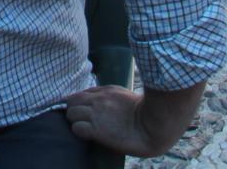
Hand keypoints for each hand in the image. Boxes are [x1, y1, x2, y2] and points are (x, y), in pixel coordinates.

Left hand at [61, 84, 203, 158]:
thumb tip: (100, 103)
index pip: (81, 94)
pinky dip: (79, 131)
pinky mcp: (97, 129)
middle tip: (81, 121)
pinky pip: (76, 128)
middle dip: (73, 111)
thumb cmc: (147, 115)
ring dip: (75, 121)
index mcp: (107, 91)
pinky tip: (88, 135)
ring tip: (85, 128)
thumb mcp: (126, 97)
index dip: (79, 104)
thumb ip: (111, 97)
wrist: (156, 125)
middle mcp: (99, 100)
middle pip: (71, 101)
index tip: (83, 112)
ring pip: (70, 113)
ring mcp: (97, 114)